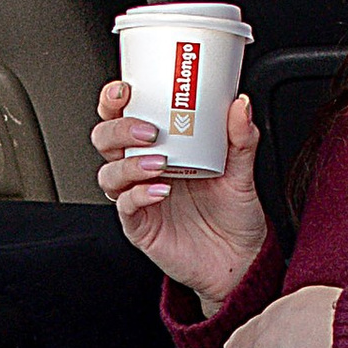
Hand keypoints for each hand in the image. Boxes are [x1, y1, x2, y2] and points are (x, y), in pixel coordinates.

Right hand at [93, 80, 267, 313]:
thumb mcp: (242, 170)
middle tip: (148, 130)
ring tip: (159, 164)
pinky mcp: (140, 226)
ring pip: (108, 174)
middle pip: (105, 141)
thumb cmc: (232, 213)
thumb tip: (240, 105)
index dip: (114, 101)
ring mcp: (138, 198)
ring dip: (129, 164)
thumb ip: (240, 138)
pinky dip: (138, 195)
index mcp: (160, 147)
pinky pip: (126, 207)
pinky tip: (159, 191)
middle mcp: (143, 170)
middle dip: (118, 129)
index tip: (126, 89)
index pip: (123, 117)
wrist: (239, 258)